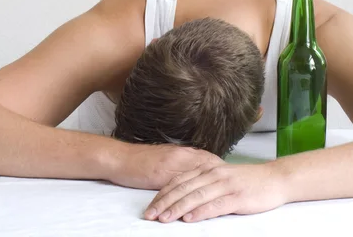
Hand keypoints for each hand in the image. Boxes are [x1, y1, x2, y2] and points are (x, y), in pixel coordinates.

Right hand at [107, 143, 223, 189]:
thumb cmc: (141, 161)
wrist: (119, 158)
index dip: (221, 169)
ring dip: (209, 185)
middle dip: (221, 177)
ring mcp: (171, 163)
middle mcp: (180, 155)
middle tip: (233, 187)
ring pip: (196, 174)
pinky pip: (179, 184)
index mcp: (182, 152)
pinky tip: (198, 200)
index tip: (231, 177)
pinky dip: (190, 192)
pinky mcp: (161, 173)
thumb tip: (196, 173)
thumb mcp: (165, 159)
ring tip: (221, 195)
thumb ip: (181, 165)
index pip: (208, 160)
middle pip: (208, 165)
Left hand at [144, 162, 286, 222]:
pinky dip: (201, 211)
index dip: (162, 194)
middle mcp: (214, 175)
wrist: (276, 178)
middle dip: (164, 202)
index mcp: (208, 169)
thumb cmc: (249, 181)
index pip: (179, 181)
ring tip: (164, 218)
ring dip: (178, 207)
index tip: (150, 206)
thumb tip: (183, 195)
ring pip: (196, 196)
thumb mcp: (223, 177)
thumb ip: (204, 183)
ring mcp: (226, 185)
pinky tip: (190, 217)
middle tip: (150, 215)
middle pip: (183, 188)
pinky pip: (216, 204)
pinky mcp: (238, 196)